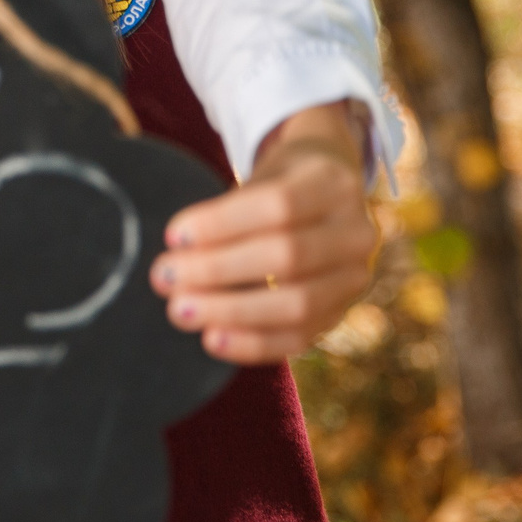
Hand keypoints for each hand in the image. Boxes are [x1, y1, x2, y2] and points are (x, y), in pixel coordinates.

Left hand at [147, 102, 378, 363]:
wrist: (329, 201)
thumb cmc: (282, 186)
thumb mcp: (262, 177)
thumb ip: (228, 211)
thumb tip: (176, 251)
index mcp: (334, 183)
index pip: (279, 204)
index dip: (223, 223)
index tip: (173, 236)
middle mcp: (356, 232)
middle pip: (287, 256)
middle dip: (218, 270)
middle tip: (165, 277)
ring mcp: (355, 277)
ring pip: (298, 304)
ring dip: (230, 311)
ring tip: (181, 309)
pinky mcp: (341, 313)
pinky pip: (300, 338)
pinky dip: (253, 344)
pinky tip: (212, 339)